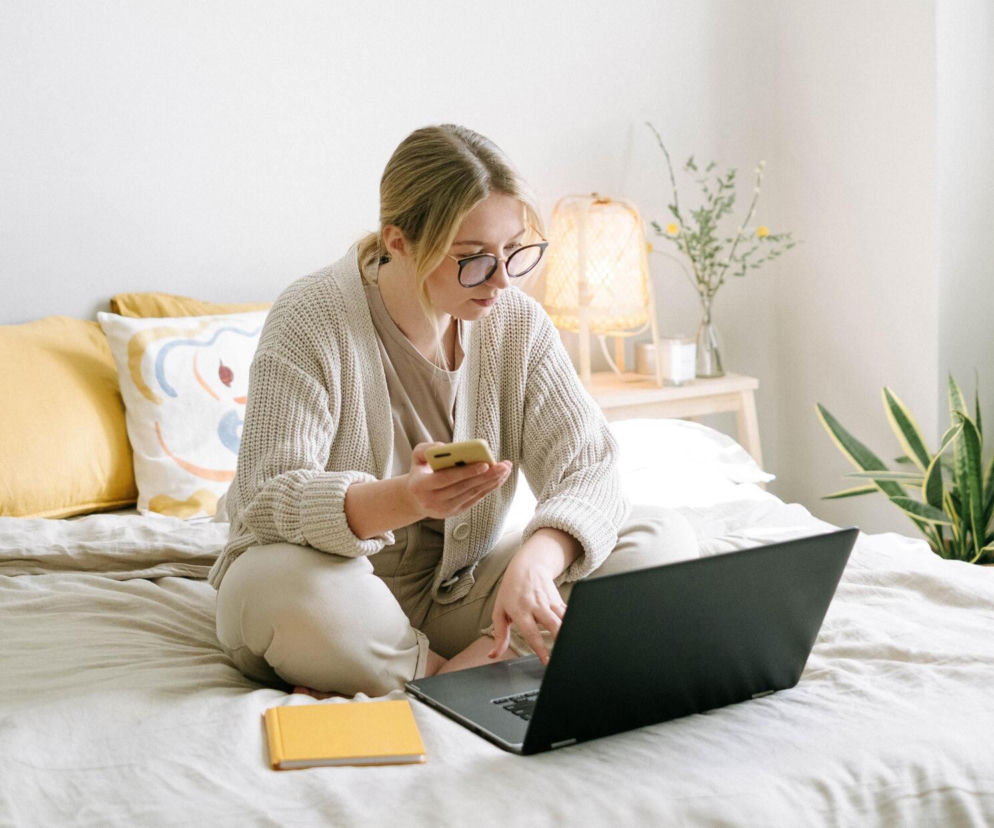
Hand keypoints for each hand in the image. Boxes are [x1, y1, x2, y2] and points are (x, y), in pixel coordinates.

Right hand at [406, 442, 511, 519]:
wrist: (416, 498)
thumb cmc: (420, 472)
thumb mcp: (416, 457)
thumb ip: (426, 449)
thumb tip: (446, 448)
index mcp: (420, 485)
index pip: (446, 478)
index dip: (465, 472)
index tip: (484, 464)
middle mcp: (432, 500)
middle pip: (463, 487)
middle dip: (485, 476)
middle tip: (503, 466)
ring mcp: (445, 509)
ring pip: (472, 494)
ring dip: (491, 482)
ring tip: (505, 469)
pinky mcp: (455, 512)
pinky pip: (475, 499)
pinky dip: (488, 488)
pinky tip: (499, 478)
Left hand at [489, 531, 576, 663]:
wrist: (527, 566)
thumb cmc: (510, 591)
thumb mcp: (499, 611)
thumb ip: (499, 635)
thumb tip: (493, 655)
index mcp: (520, 611)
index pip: (531, 633)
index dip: (540, 648)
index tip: (547, 661)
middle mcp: (536, 606)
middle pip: (552, 623)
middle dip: (560, 639)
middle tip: (564, 655)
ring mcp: (549, 601)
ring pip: (563, 617)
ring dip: (569, 631)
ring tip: (573, 646)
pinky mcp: (558, 599)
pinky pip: (568, 612)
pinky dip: (573, 622)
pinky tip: (578, 632)